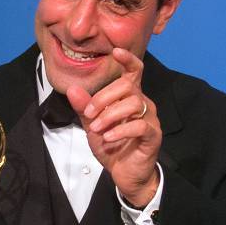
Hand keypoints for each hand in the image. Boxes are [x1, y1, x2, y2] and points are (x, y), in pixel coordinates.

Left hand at [67, 47, 161, 206]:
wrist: (124, 173)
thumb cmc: (112, 147)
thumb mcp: (93, 126)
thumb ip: (84, 108)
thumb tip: (72, 89)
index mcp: (129, 97)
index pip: (134, 71)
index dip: (128, 59)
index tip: (116, 51)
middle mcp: (143, 104)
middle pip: (127, 86)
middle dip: (104, 98)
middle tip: (90, 114)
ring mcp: (150, 119)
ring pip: (133, 104)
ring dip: (110, 115)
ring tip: (97, 129)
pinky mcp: (153, 136)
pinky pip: (140, 125)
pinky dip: (120, 130)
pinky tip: (108, 138)